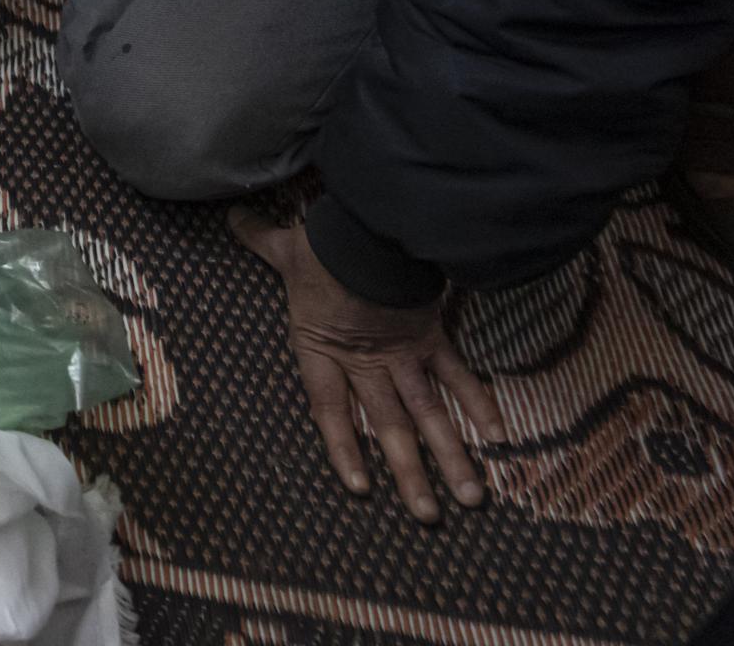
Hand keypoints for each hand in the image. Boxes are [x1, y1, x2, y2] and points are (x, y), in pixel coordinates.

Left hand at [234, 205, 505, 523]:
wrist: (371, 227)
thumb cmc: (326, 241)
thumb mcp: (286, 247)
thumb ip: (261, 240)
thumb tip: (234, 218)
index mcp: (323, 348)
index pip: (330, 410)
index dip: (343, 449)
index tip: (359, 487)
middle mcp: (365, 361)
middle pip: (388, 426)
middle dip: (411, 473)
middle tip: (428, 515)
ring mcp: (403, 353)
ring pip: (429, 413)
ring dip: (451, 456)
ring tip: (470, 497)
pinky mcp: (432, 336)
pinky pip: (460, 376)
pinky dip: (480, 404)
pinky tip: (499, 438)